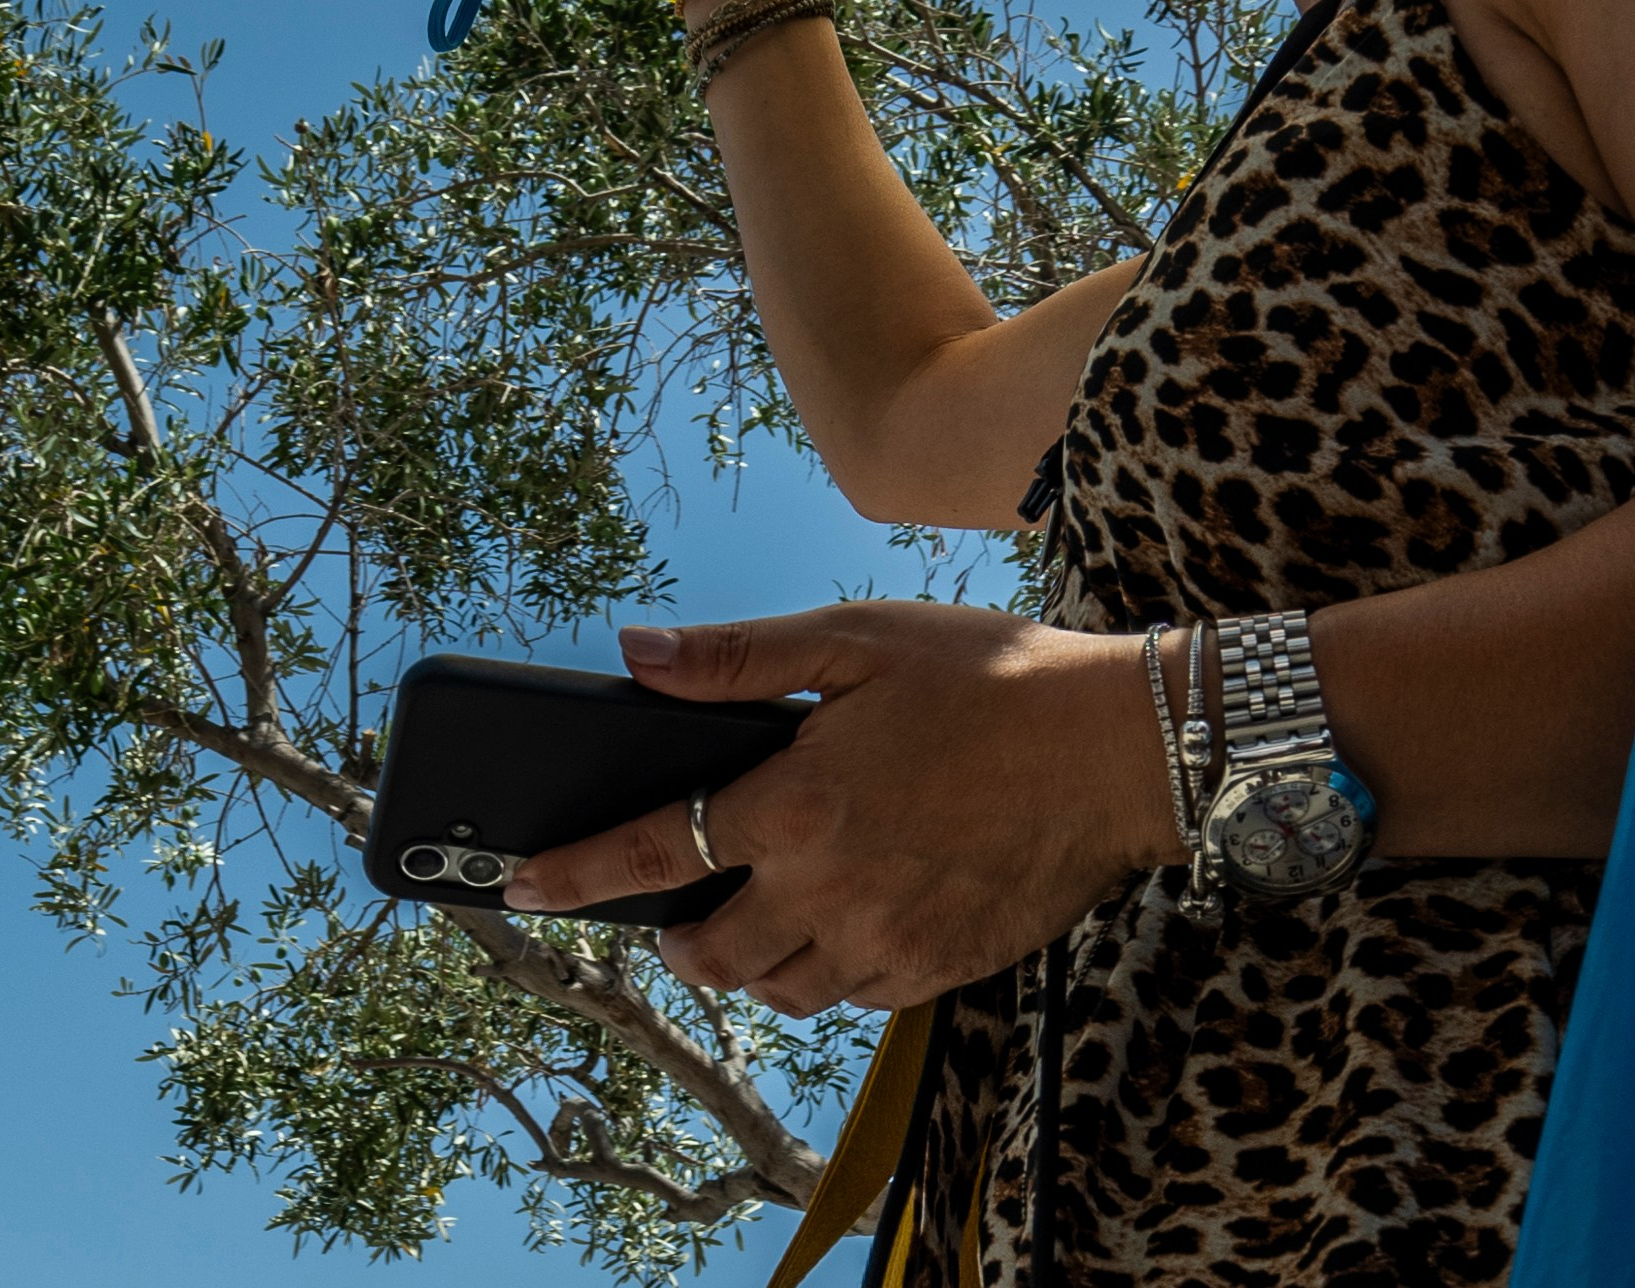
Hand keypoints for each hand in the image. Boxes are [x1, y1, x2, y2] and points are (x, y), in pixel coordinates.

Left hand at [501, 603, 1174, 1012]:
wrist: (1117, 747)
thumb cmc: (986, 674)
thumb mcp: (854, 637)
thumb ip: (737, 657)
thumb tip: (633, 656)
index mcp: (799, 802)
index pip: (654, 851)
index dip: (573, 872)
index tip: (517, 886)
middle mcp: (831, 889)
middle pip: (710, 954)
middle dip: (675, 939)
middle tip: (676, 907)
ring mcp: (886, 942)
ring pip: (780, 989)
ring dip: (752, 958)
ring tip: (767, 904)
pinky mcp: (936, 970)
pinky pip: (852, 997)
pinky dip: (828, 969)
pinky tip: (848, 913)